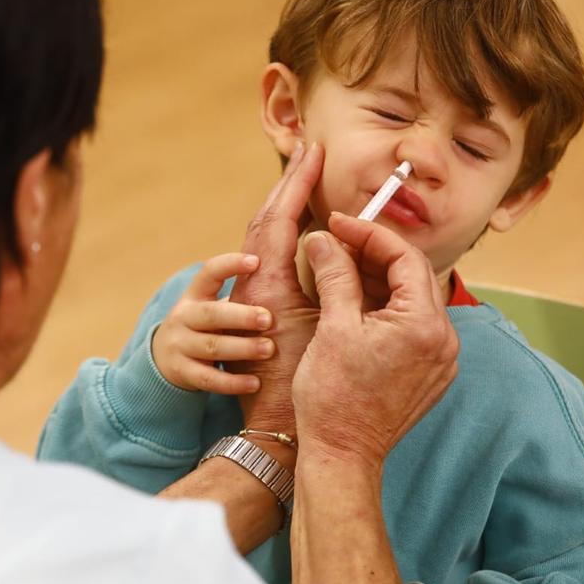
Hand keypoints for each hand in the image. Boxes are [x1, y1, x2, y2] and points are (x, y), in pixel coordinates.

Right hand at [152, 253, 274, 394]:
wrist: (164, 359)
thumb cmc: (206, 328)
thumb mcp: (214, 307)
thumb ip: (241, 296)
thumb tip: (285, 276)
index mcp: (195, 295)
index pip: (209, 273)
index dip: (230, 265)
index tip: (256, 262)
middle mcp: (183, 317)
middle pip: (211, 314)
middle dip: (241, 316)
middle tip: (269, 318)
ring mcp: (179, 345)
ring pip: (212, 346)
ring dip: (242, 348)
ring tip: (269, 349)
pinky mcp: (182, 372)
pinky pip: (208, 379)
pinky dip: (232, 382)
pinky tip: (255, 383)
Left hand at [227, 142, 323, 431]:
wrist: (273, 433)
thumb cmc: (299, 388)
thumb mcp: (323, 329)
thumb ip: (329, 279)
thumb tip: (330, 237)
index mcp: (265, 282)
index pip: (279, 218)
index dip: (297, 183)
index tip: (313, 151)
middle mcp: (252, 283)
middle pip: (267, 220)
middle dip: (289, 184)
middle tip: (307, 151)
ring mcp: (254, 296)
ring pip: (266, 238)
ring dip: (286, 206)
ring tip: (305, 177)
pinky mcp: (262, 308)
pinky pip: (273, 257)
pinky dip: (288, 233)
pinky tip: (305, 228)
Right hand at [293, 213, 459, 467]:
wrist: (342, 455)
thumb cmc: (334, 397)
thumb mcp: (332, 326)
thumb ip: (335, 274)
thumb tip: (324, 238)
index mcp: (424, 324)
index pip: (404, 257)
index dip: (369, 234)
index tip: (337, 224)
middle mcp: (444, 340)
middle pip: (413, 275)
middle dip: (374, 253)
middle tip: (336, 242)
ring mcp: (440, 359)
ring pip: (413, 299)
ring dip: (378, 278)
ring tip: (339, 268)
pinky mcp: (429, 373)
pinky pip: (412, 325)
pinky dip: (385, 305)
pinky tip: (353, 300)